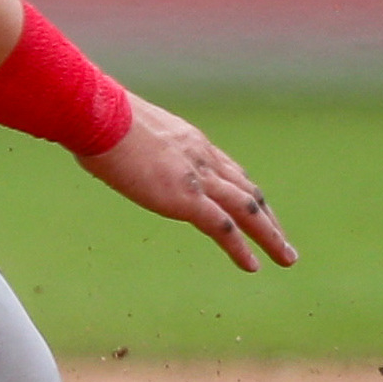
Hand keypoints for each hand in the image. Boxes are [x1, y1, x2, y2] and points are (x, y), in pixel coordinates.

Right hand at [79, 95, 295, 272]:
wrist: (99, 115)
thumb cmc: (96, 116)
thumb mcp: (121, 128)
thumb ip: (126, 141)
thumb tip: (102, 142)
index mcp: (187, 140)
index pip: (225, 168)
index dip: (241, 189)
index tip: (253, 205)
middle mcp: (201, 156)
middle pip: (246, 189)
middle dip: (267, 215)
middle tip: (282, 237)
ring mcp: (197, 177)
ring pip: (248, 209)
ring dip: (270, 235)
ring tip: (286, 257)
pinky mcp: (187, 198)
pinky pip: (224, 228)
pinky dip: (241, 249)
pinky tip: (253, 266)